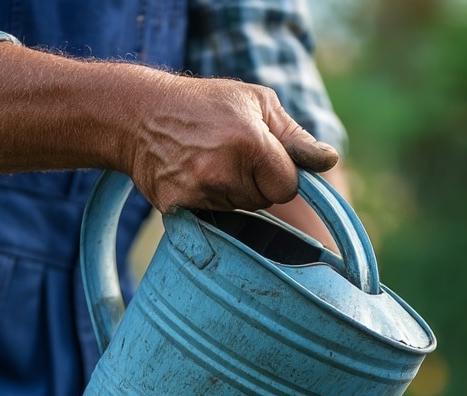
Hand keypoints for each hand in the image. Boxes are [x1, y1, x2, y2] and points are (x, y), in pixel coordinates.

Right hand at [0, 43, 339, 213]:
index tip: (262, 158)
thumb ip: (295, 136)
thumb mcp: (254, 103)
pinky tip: (192, 179)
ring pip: (240, 213)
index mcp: (251, 142)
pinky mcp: (180, 210)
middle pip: (264, 202)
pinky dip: (208, 206)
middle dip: (255, 184)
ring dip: (231, 195)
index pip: (288, 186)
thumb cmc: (204, 104)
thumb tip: (329, 160)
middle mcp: (225, 171)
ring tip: (208, 163)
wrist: (136, 115)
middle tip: (227, 155)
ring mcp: (200, 193)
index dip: (279, 174)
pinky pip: (214, 221)